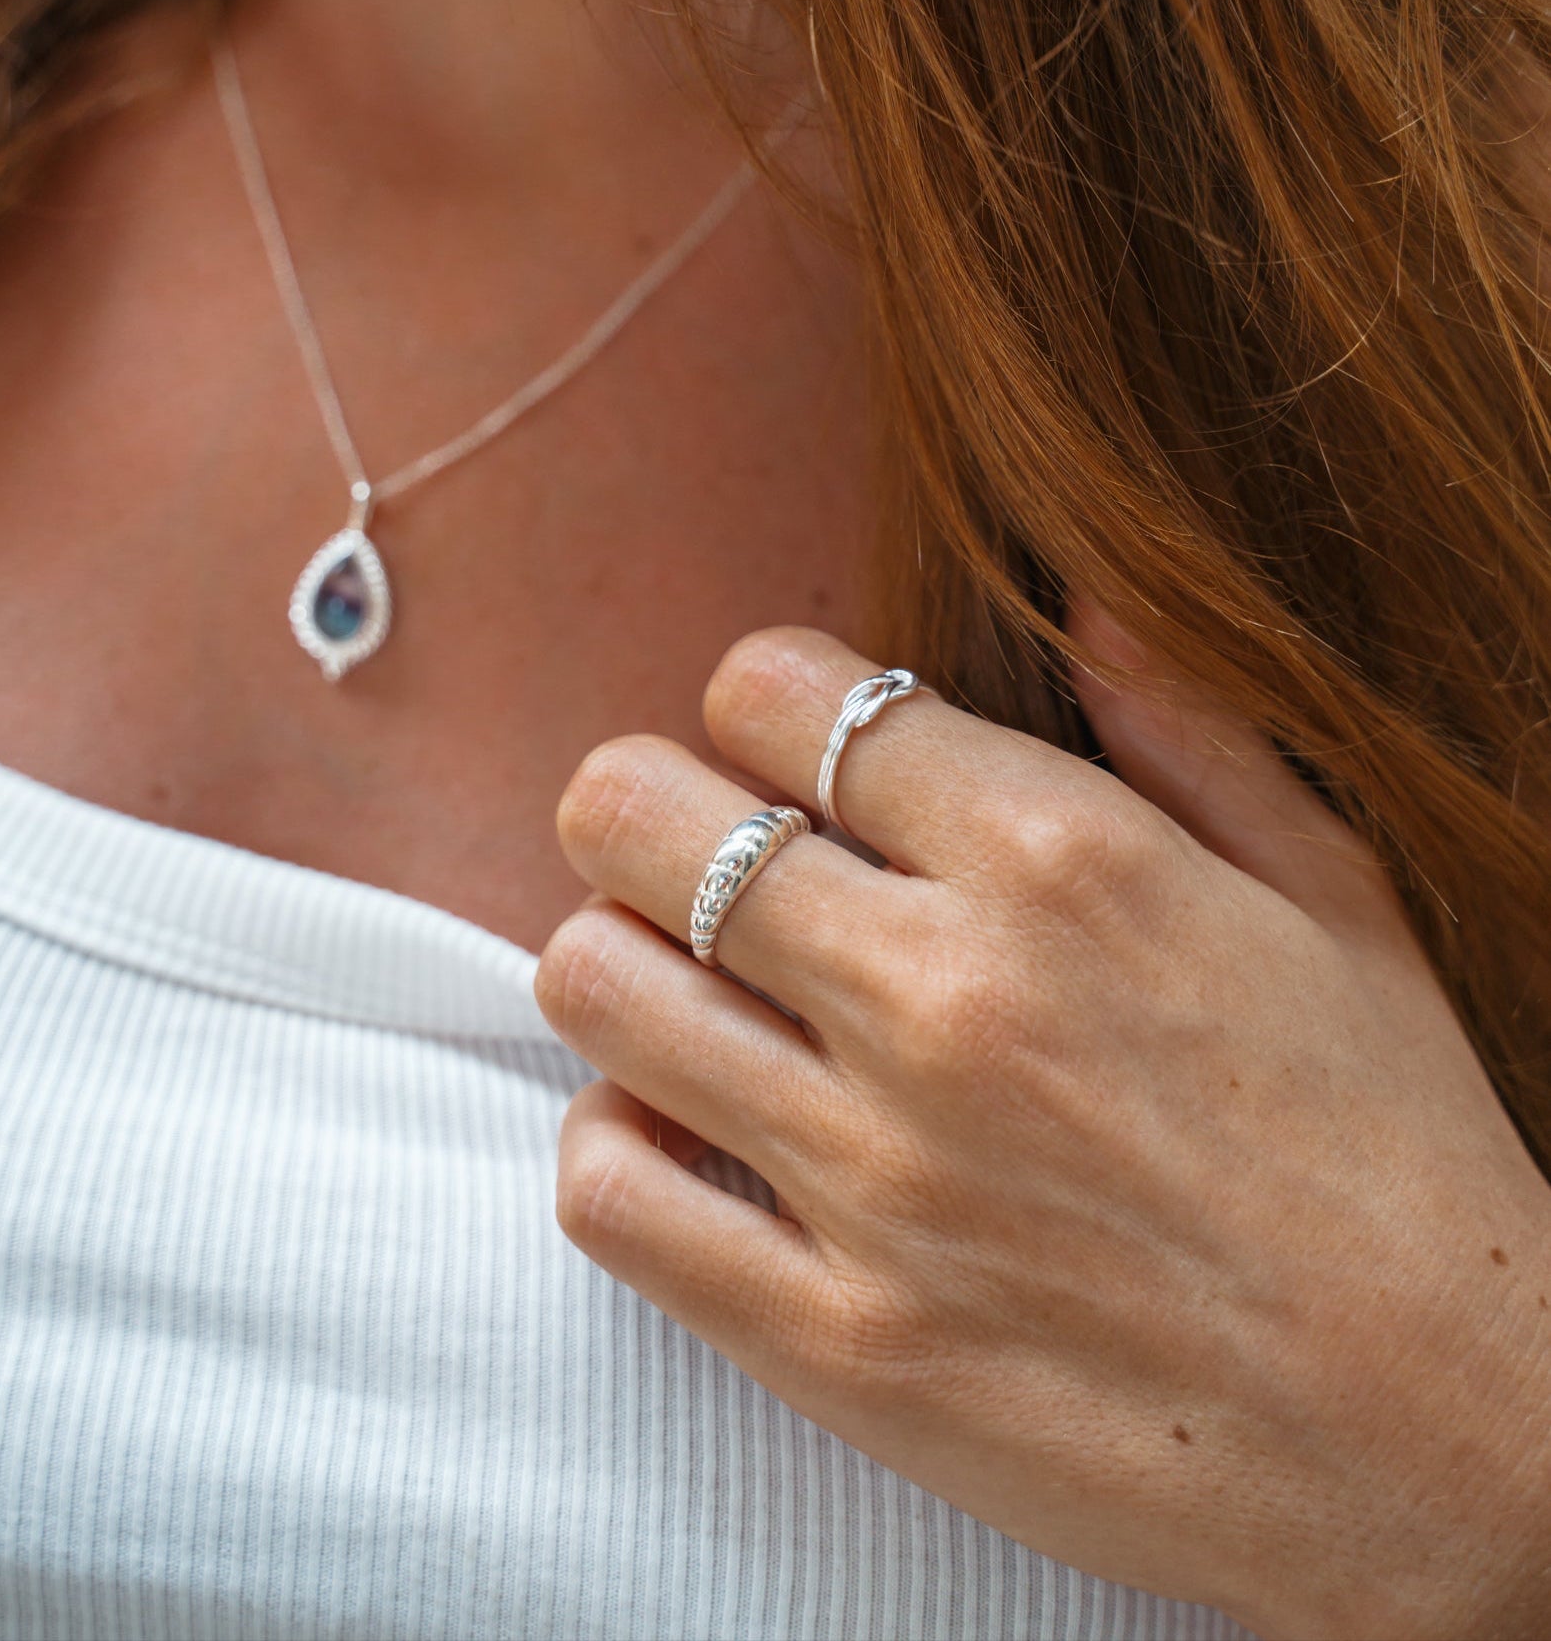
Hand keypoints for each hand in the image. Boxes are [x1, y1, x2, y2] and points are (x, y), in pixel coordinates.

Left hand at [535, 618, 1550, 1638]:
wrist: (1454, 1447)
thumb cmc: (1396, 1160)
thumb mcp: (1333, 904)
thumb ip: (1190, 733)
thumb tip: (1082, 602)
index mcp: (1063, 863)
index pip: (776, 689)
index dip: (758, 696)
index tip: (787, 745)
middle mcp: (946, 999)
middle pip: (638, 813)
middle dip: (644, 803)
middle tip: (693, 845)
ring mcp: (876, 1178)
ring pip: (596, 984)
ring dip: (620, 958)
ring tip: (693, 985)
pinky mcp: (838, 1340)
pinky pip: (611, 1195)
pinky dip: (619, 1140)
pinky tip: (691, 1129)